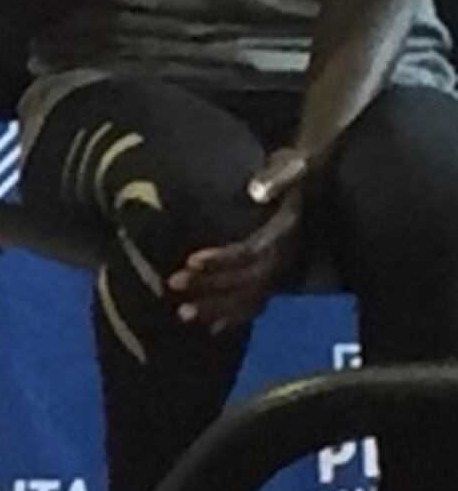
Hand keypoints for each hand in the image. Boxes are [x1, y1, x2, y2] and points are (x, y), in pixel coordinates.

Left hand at [169, 163, 306, 333]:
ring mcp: (284, 268)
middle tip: (173, 285)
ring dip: (218, 308)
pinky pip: (258, 302)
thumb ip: (276, 176)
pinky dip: (235, 315)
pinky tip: (211, 327)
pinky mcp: (277, 275)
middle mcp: (287, 254)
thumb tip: (256, 191)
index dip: (222, 258)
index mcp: (287, 229)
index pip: (253, 250)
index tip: (190, 261)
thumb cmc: (294, 167)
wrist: (316, 177)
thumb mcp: (290, 163)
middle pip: (248, 279)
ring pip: (252, 296)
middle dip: (211, 285)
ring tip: (184, 314)